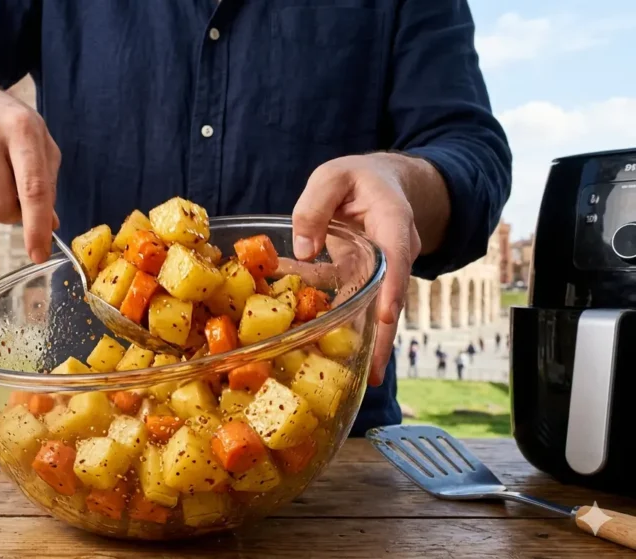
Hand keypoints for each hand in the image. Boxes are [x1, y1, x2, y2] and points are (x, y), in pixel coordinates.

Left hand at [291, 154, 424, 386]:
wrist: (380, 184)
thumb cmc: (357, 179)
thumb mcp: (332, 177)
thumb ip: (315, 207)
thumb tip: (304, 249)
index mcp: (393, 222)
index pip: (397, 258)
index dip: (392, 288)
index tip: (386, 317)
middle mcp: (393, 254)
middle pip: (391, 299)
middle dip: (382, 338)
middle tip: (374, 374)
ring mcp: (379, 272)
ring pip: (372, 311)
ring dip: (361, 343)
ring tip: (354, 379)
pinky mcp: (361, 281)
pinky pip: (347, 304)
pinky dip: (328, 320)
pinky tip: (312, 343)